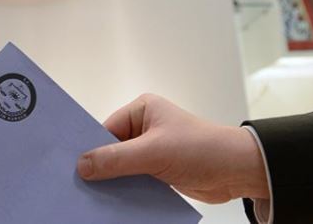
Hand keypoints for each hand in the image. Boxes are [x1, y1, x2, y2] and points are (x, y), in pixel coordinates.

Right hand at [77, 94, 269, 203]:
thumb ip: (117, 159)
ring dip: (114, 181)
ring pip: (122, 167)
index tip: (73, 165)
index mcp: (143, 110)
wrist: (239, 171)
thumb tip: (83, 165)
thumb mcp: (154, 152)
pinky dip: (126, 190)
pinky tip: (114, 202)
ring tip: (94, 196)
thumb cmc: (202, 149)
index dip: (90, 147)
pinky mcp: (159, 170)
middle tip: (79, 184)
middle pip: (111, 149)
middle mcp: (145, 127)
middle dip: (101, 166)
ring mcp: (152, 150)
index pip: (106, 128)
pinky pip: (134, 180)